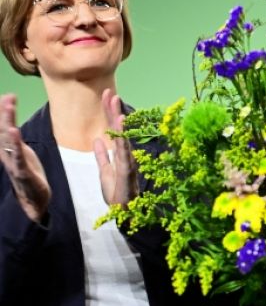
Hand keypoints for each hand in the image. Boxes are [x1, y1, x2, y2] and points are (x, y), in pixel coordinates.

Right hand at [0, 94, 50, 221]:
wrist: (34, 200)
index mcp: (9, 149)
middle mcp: (8, 154)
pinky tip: (14, 132)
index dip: (3, 112)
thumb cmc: (28, 174)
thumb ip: (16, 140)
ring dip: (8, 122)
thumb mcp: (22, 153)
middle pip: (4, 130)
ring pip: (8, 140)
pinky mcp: (22, 172)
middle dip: (5, 113)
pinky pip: (18, 156)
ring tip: (10, 106)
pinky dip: (15, 143)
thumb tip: (12, 125)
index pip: (4, 127)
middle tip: (9, 96)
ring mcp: (14, 162)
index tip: (7, 95)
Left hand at [93, 88, 137, 205]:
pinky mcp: (127, 168)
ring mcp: (128, 160)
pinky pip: (123, 149)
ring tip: (114, 101)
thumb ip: (102, 156)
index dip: (110, 113)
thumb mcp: (105, 172)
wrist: (124, 213)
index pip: (113, 130)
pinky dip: (122, 136)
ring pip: (122, 135)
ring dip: (117, 118)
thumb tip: (97, 140)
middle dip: (112, 110)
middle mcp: (125, 154)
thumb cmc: (116, 194)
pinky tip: (119, 123)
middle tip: (108, 92)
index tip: (107, 96)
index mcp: (119, 153)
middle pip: (118, 129)